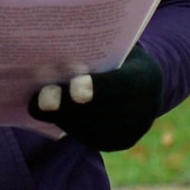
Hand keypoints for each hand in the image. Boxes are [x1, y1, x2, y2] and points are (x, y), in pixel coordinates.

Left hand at [30, 45, 164, 151]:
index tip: (73, 88)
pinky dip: (70, 126)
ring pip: (92, 128)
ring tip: (39, 104)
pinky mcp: (122, 142)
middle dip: (67, 105)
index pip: (122, 84)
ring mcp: (135, 129)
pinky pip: (91, 138)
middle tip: (40, 98)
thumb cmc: (123, 57)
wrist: (150, 85)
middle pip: (101, 110)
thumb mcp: (118, 47)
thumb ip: (97, 52)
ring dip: (62, 117)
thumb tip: (57, 58)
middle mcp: (146, 107)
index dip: (97, 87)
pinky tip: (54, 114)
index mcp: (147, 76)